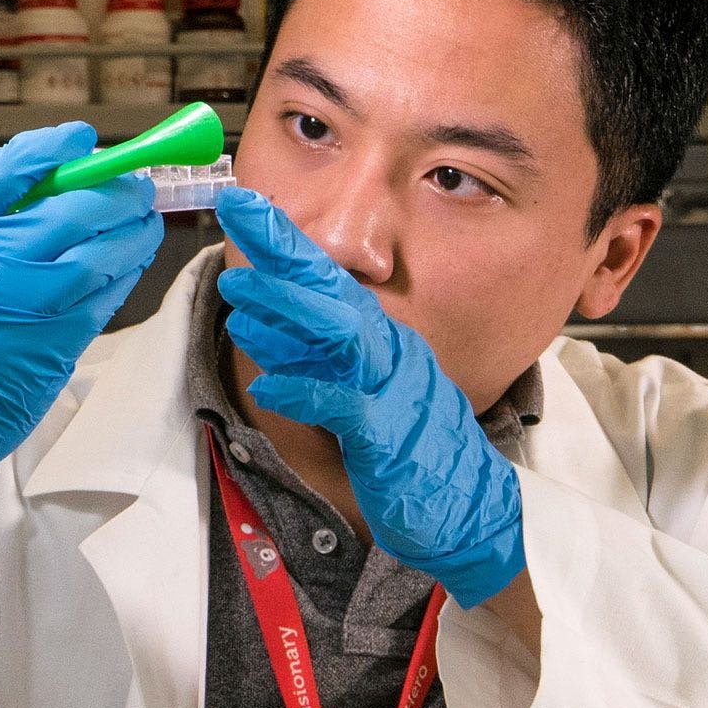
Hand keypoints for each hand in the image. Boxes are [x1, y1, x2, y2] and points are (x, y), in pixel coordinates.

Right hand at [0, 122, 163, 538]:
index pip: (9, 171)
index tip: (79, 138)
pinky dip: (122, 278)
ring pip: (100, 256)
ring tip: (143, 219)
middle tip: (132, 181)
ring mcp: (23, 313)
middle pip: (71, 209)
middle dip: (113, 189)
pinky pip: (101, 304)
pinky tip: (128, 265)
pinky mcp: (48, 354)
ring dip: (133, 232)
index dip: (53, 147)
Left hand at [215, 188, 523, 607]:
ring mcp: (391, 389)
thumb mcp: (363, 388)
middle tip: (237, 214)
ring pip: (339, 336)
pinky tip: (269, 386)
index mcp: (380, 339)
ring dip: (287, 311)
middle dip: (284, 249)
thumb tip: (265, 324)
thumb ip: (321, 356)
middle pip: (333, 289)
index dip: (286, 238)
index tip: (243, 203)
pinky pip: (344, 405)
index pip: (328, 278)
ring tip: (238, 290)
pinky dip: (305, 392)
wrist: (471, 505)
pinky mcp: (387, 435)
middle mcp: (389, 351)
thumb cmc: (413, 449)